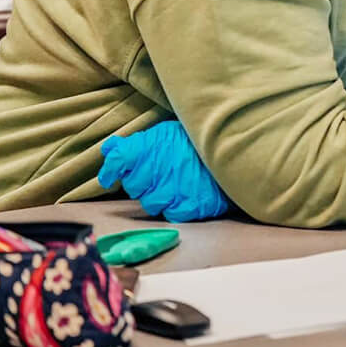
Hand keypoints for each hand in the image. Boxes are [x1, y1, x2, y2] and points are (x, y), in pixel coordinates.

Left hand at [98, 121, 230, 221]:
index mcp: (150, 147)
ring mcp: (172, 190)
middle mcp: (156, 169)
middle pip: (133, 186)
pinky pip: (170, 214)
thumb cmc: (199, 142)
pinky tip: (186, 194)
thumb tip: (109, 149)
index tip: (110, 177)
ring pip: (150, 203)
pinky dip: (176, 207)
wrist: (236, 151)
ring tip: (176, 184)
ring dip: (159, 196)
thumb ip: (136, 143)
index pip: (118, 160)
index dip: (111, 170)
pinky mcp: (188, 206)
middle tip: (160, 173)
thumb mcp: (167, 133)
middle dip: (142, 181)